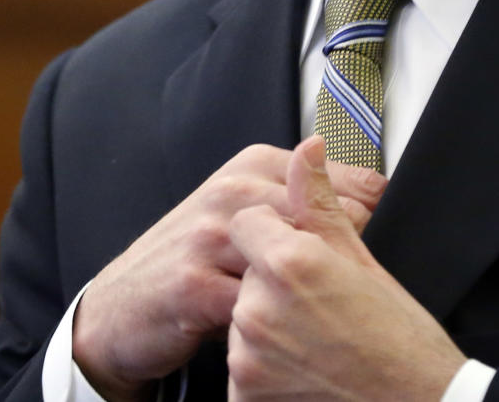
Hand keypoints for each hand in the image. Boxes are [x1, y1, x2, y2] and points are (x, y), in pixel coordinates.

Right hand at [73, 143, 386, 400]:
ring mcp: (214, 234)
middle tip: (352, 289)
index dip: (370, 223)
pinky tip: (286, 333)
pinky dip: (280, 325)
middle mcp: (236, 190)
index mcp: (257, 164)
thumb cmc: (196, 258)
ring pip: (299, 258)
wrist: (121, 307)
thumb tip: (377, 191)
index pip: (350, 181)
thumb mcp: (249, 211)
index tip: (372, 250)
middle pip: (331, 219)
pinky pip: (260, 305)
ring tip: (323, 312)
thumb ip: (303, 197)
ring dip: (316, 292)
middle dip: (348, 260)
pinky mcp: (196, 283)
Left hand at [227, 135, 465, 401]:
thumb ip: (319, 200)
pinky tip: (305, 367)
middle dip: (274, 279)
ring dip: (269, 322)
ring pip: (243, 316)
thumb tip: (308, 148)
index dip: (277, 231)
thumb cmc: (398, 338)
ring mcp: (248, 359)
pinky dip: (265, 366)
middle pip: (247, 270)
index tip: (305, 252)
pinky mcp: (243, 399)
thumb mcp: (361, 259)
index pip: (248, 220)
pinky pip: (242, 363)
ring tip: (317, 336)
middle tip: (322, 303)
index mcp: (289, 264)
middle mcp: (259, 310)